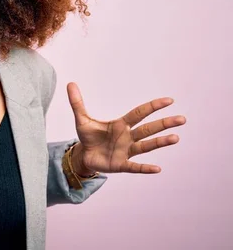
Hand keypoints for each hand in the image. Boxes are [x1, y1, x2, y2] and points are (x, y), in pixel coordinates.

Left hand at [66, 82, 185, 174]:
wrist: (84, 155)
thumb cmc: (88, 137)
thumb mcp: (82, 119)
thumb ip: (77, 102)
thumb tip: (70, 83)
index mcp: (120, 124)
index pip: (139, 113)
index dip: (152, 106)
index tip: (169, 101)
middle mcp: (127, 137)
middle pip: (148, 129)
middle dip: (164, 124)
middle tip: (182, 119)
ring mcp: (126, 151)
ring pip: (146, 146)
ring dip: (160, 143)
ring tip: (176, 138)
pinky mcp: (121, 165)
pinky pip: (135, 166)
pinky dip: (145, 168)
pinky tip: (157, 169)